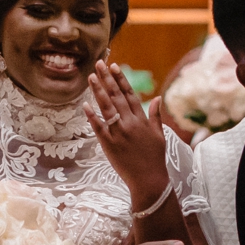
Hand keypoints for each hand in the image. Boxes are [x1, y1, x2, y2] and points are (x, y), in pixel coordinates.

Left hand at [83, 60, 177, 217]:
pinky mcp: (109, 145)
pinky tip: (85, 104)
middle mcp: (130, 123)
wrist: (149, 180)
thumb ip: (156, 115)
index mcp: (141, 119)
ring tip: (91, 77)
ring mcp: (119, 133)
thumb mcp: (159, 135)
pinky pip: (98, 128)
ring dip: (98, 91)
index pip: (130, 94)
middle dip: (106, 79)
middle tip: (98, 64)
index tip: (113, 66)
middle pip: (116, 96)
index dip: (121, 79)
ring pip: (107, 108)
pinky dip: (92, 116)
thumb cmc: (154, 158)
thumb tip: (157, 98)